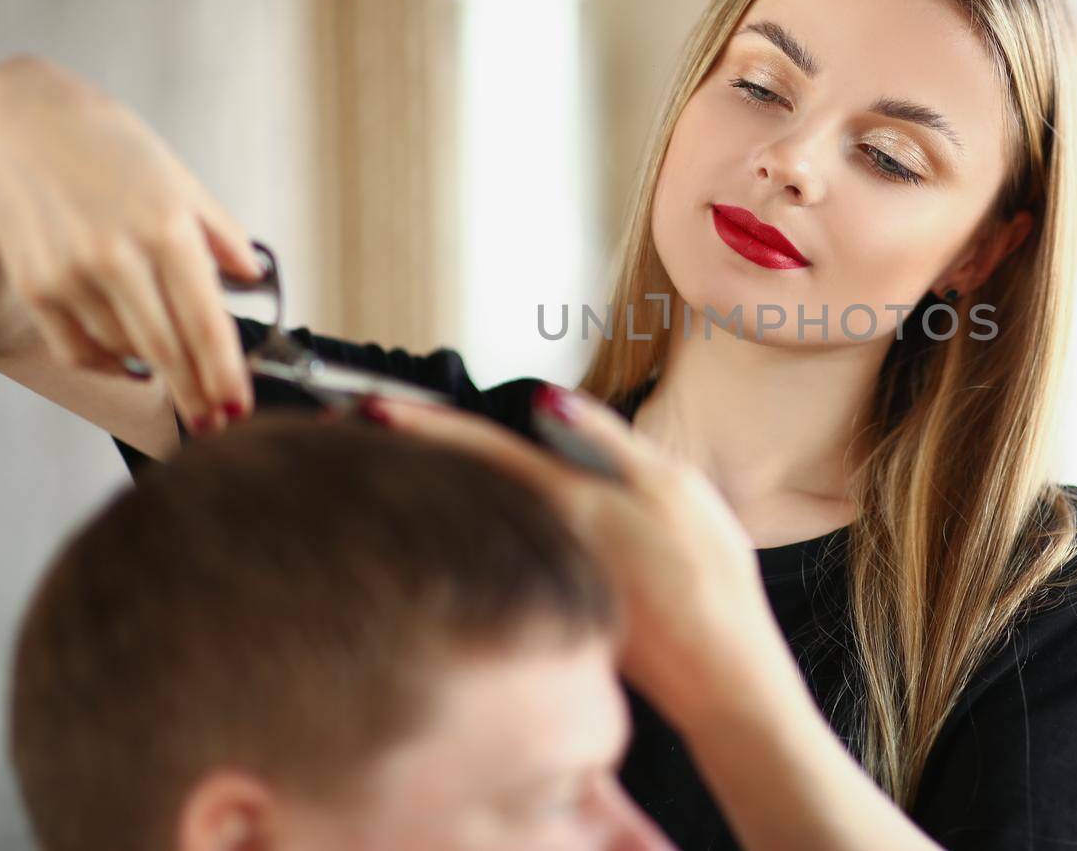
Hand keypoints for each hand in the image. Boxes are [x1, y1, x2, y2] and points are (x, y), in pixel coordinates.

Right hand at [0, 56, 263, 429]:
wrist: (17, 119)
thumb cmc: (105, 142)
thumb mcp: (178, 177)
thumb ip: (220, 233)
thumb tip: (251, 276)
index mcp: (165, 228)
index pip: (206, 323)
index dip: (225, 375)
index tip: (240, 407)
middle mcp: (117, 256)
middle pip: (167, 350)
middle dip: (197, 393)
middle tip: (217, 421)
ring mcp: (71, 275)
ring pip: (126, 352)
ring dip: (156, 373)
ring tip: (179, 380)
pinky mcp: (36, 285)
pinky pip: (78, 349)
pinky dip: (108, 364)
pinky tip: (129, 365)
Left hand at [367, 386, 792, 725]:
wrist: (719, 679)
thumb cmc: (707, 580)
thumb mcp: (673, 486)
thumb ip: (609, 440)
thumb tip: (548, 398)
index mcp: (567, 503)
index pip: (478, 450)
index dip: (421, 424)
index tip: (367, 406)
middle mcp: (541, 543)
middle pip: (464, 487)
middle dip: (411, 457)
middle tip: (357, 427)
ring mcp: (546, 577)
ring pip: (481, 521)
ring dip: (438, 491)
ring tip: (399, 463)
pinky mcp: (559, 601)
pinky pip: (505, 550)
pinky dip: (476, 527)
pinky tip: (469, 520)